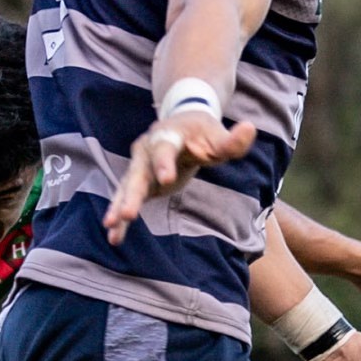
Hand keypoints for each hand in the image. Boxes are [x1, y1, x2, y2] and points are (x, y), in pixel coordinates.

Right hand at [103, 112, 257, 245]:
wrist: (183, 124)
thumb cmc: (203, 133)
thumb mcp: (218, 136)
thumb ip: (232, 140)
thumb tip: (250, 129)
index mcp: (168, 135)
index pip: (164, 149)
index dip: (164, 164)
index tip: (165, 180)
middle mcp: (147, 149)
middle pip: (137, 173)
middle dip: (131, 194)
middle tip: (126, 214)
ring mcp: (139, 165)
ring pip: (126, 187)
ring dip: (118, 207)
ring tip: (110, 227)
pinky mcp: (139, 180)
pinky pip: (126, 198)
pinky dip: (119, 216)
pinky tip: (113, 236)